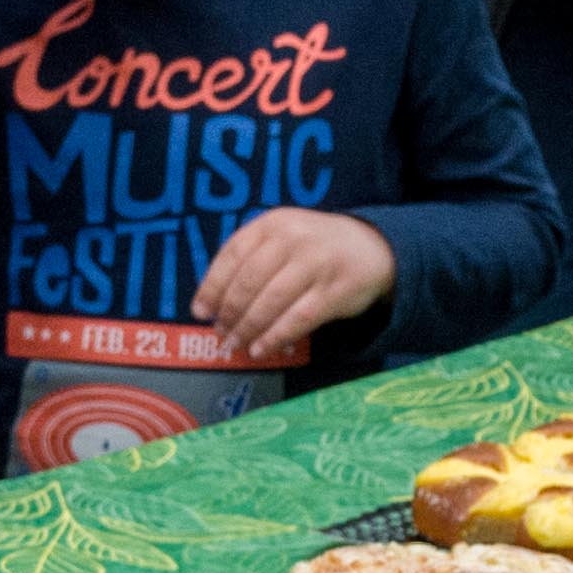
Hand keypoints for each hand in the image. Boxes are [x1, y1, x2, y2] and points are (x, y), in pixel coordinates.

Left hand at [192, 208, 395, 364]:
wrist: (371, 247)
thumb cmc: (313, 246)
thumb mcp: (282, 236)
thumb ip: (250, 258)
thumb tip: (211, 300)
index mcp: (273, 223)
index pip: (232, 254)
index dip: (212, 286)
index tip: (200, 311)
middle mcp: (293, 239)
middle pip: (249, 282)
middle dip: (230, 313)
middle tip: (221, 333)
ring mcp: (316, 264)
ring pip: (271, 302)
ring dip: (248, 328)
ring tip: (237, 344)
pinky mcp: (335, 291)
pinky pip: (298, 319)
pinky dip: (275, 337)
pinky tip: (262, 349)